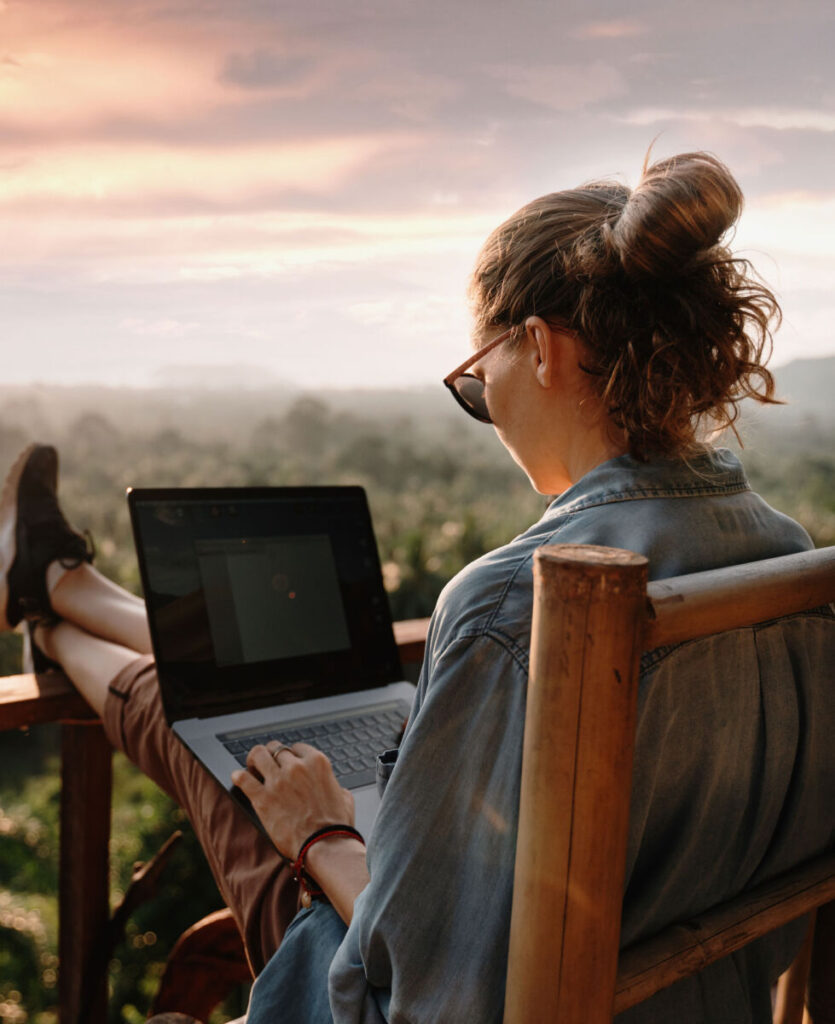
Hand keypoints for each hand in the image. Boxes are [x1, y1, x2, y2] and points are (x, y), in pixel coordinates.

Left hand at [232, 741, 354, 859]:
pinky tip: (238, 778)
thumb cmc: (336, 825)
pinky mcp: (263, 798)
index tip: (286, 762)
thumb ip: (334, 785)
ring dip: (254, 759)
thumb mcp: (344, 797)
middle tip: (267, 763)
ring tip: (252, 767)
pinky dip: (239, 777)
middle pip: (276, 748)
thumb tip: (332, 787)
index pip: (297, 747)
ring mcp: (278, 781)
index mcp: (317, 763)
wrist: (325, 845)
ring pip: (258, 755)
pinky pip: (243, 779)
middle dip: (271, 755)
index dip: (290, 755)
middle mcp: (296, 767)